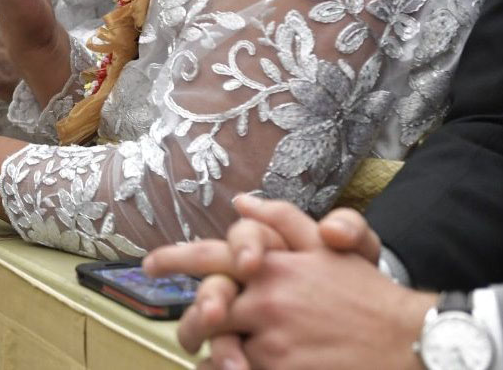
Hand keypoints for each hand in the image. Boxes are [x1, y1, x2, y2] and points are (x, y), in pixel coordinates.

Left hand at [144, 195, 393, 364]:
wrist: (407, 342)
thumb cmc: (364, 293)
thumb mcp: (326, 246)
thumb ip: (282, 219)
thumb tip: (241, 201)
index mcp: (270, 265)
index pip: (208, 257)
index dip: (173, 260)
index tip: (148, 265)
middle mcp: (264, 301)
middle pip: (204, 313)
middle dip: (190, 326)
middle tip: (187, 336)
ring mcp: (272, 342)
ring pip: (219, 351)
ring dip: (213, 357)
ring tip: (215, 361)